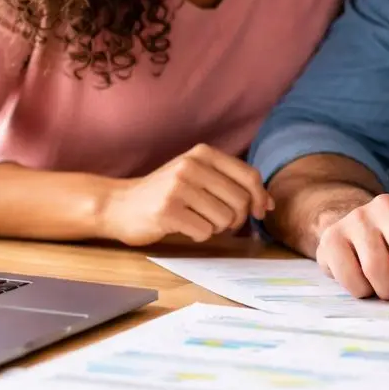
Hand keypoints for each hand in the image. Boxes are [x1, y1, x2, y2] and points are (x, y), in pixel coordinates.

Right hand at [101, 144, 271, 245]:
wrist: (119, 205)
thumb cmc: (165, 193)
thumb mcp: (197, 176)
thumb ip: (231, 184)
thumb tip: (269, 203)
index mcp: (203, 154)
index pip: (249, 176)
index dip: (260, 197)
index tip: (260, 212)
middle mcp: (191, 165)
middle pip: (240, 201)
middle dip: (236, 219)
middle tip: (218, 222)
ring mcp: (178, 187)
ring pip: (225, 219)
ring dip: (215, 228)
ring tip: (195, 220)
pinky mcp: (167, 211)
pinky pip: (204, 232)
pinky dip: (198, 235)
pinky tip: (182, 227)